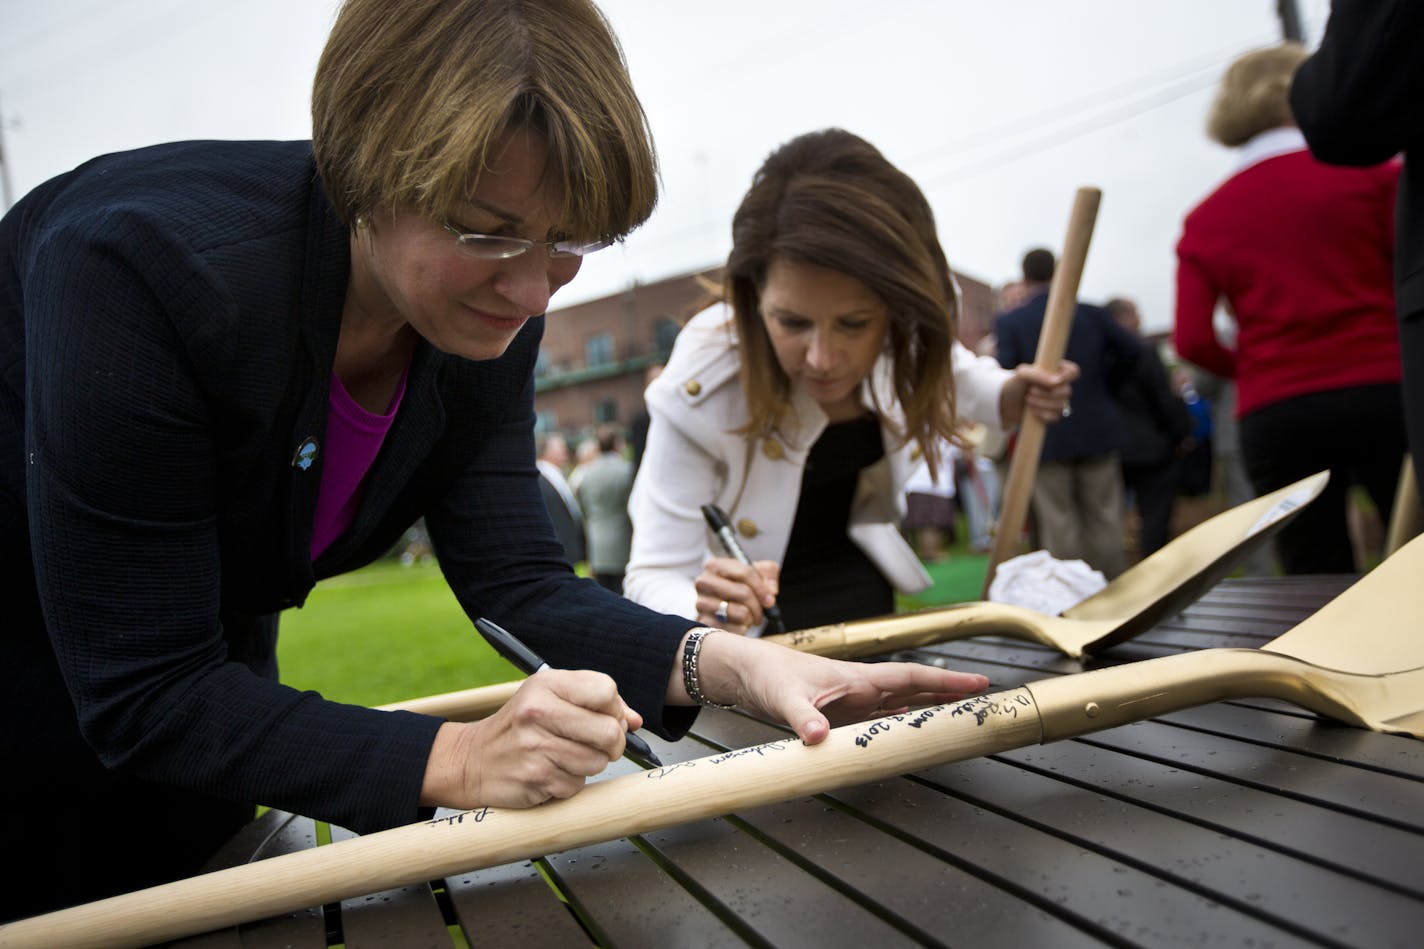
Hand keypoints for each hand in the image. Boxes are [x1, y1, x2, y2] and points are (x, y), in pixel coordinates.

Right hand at [420, 668, 640, 808]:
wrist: (471, 760)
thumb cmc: (518, 727)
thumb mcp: (549, 698)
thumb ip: (594, 703)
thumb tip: (636, 720)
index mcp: (546, 684)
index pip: (606, 690)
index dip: (615, 709)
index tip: (605, 717)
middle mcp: (538, 712)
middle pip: (610, 731)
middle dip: (611, 744)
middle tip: (596, 744)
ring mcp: (536, 747)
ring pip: (598, 762)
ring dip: (588, 764)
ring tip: (564, 756)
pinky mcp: (535, 779)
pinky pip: (577, 784)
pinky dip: (569, 782)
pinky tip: (549, 772)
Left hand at [683, 631, 990, 743]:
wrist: (746, 672)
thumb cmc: (767, 674)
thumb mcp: (783, 698)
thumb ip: (801, 717)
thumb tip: (817, 738)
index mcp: (857, 678)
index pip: (910, 678)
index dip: (946, 681)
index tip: (978, 682)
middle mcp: (862, 688)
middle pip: (915, 690)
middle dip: (949, 695)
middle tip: (983, 702)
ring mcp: (854, 701)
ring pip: (902, 705)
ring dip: (929, 709)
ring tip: (958, 717)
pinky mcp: (841, 714)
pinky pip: (881, 720)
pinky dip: (901, 725)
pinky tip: (911, 733)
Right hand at [694, 556, 779, 634]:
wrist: (716, 607)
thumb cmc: (738, 587)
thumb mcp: (755, 573)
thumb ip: (769, 573)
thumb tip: (771, 591)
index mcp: (715, 565)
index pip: (745, 573)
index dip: (762, 588)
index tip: (770, 599)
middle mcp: (703, 582)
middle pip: (743, 593)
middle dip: (758, 605)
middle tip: (761, 612)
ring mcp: (701, 603)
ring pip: (741, 612)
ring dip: (751, 617)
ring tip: (749, 617)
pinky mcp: (703, 623)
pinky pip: (733, 629)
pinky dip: (742, 629)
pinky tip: (739, 625)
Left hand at [999, 361, 1078, 426]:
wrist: (1005, 402)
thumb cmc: (1016, 383)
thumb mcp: (1022, 374)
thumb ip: (1038, 374)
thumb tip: (1057, 382)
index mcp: (1056, 372)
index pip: (1073, 372)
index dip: (1068, 376)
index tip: (1055, 380)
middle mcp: (1060, 386)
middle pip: (1067, 391)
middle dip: (1048, 393)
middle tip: (1030, 391)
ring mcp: (1058, 401)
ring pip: (1061, 405)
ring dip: (1042, 404)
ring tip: (1027, 400)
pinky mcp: (1052, 414)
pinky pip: (1056, 417)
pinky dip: (1043, 414)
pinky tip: (1032, 411)